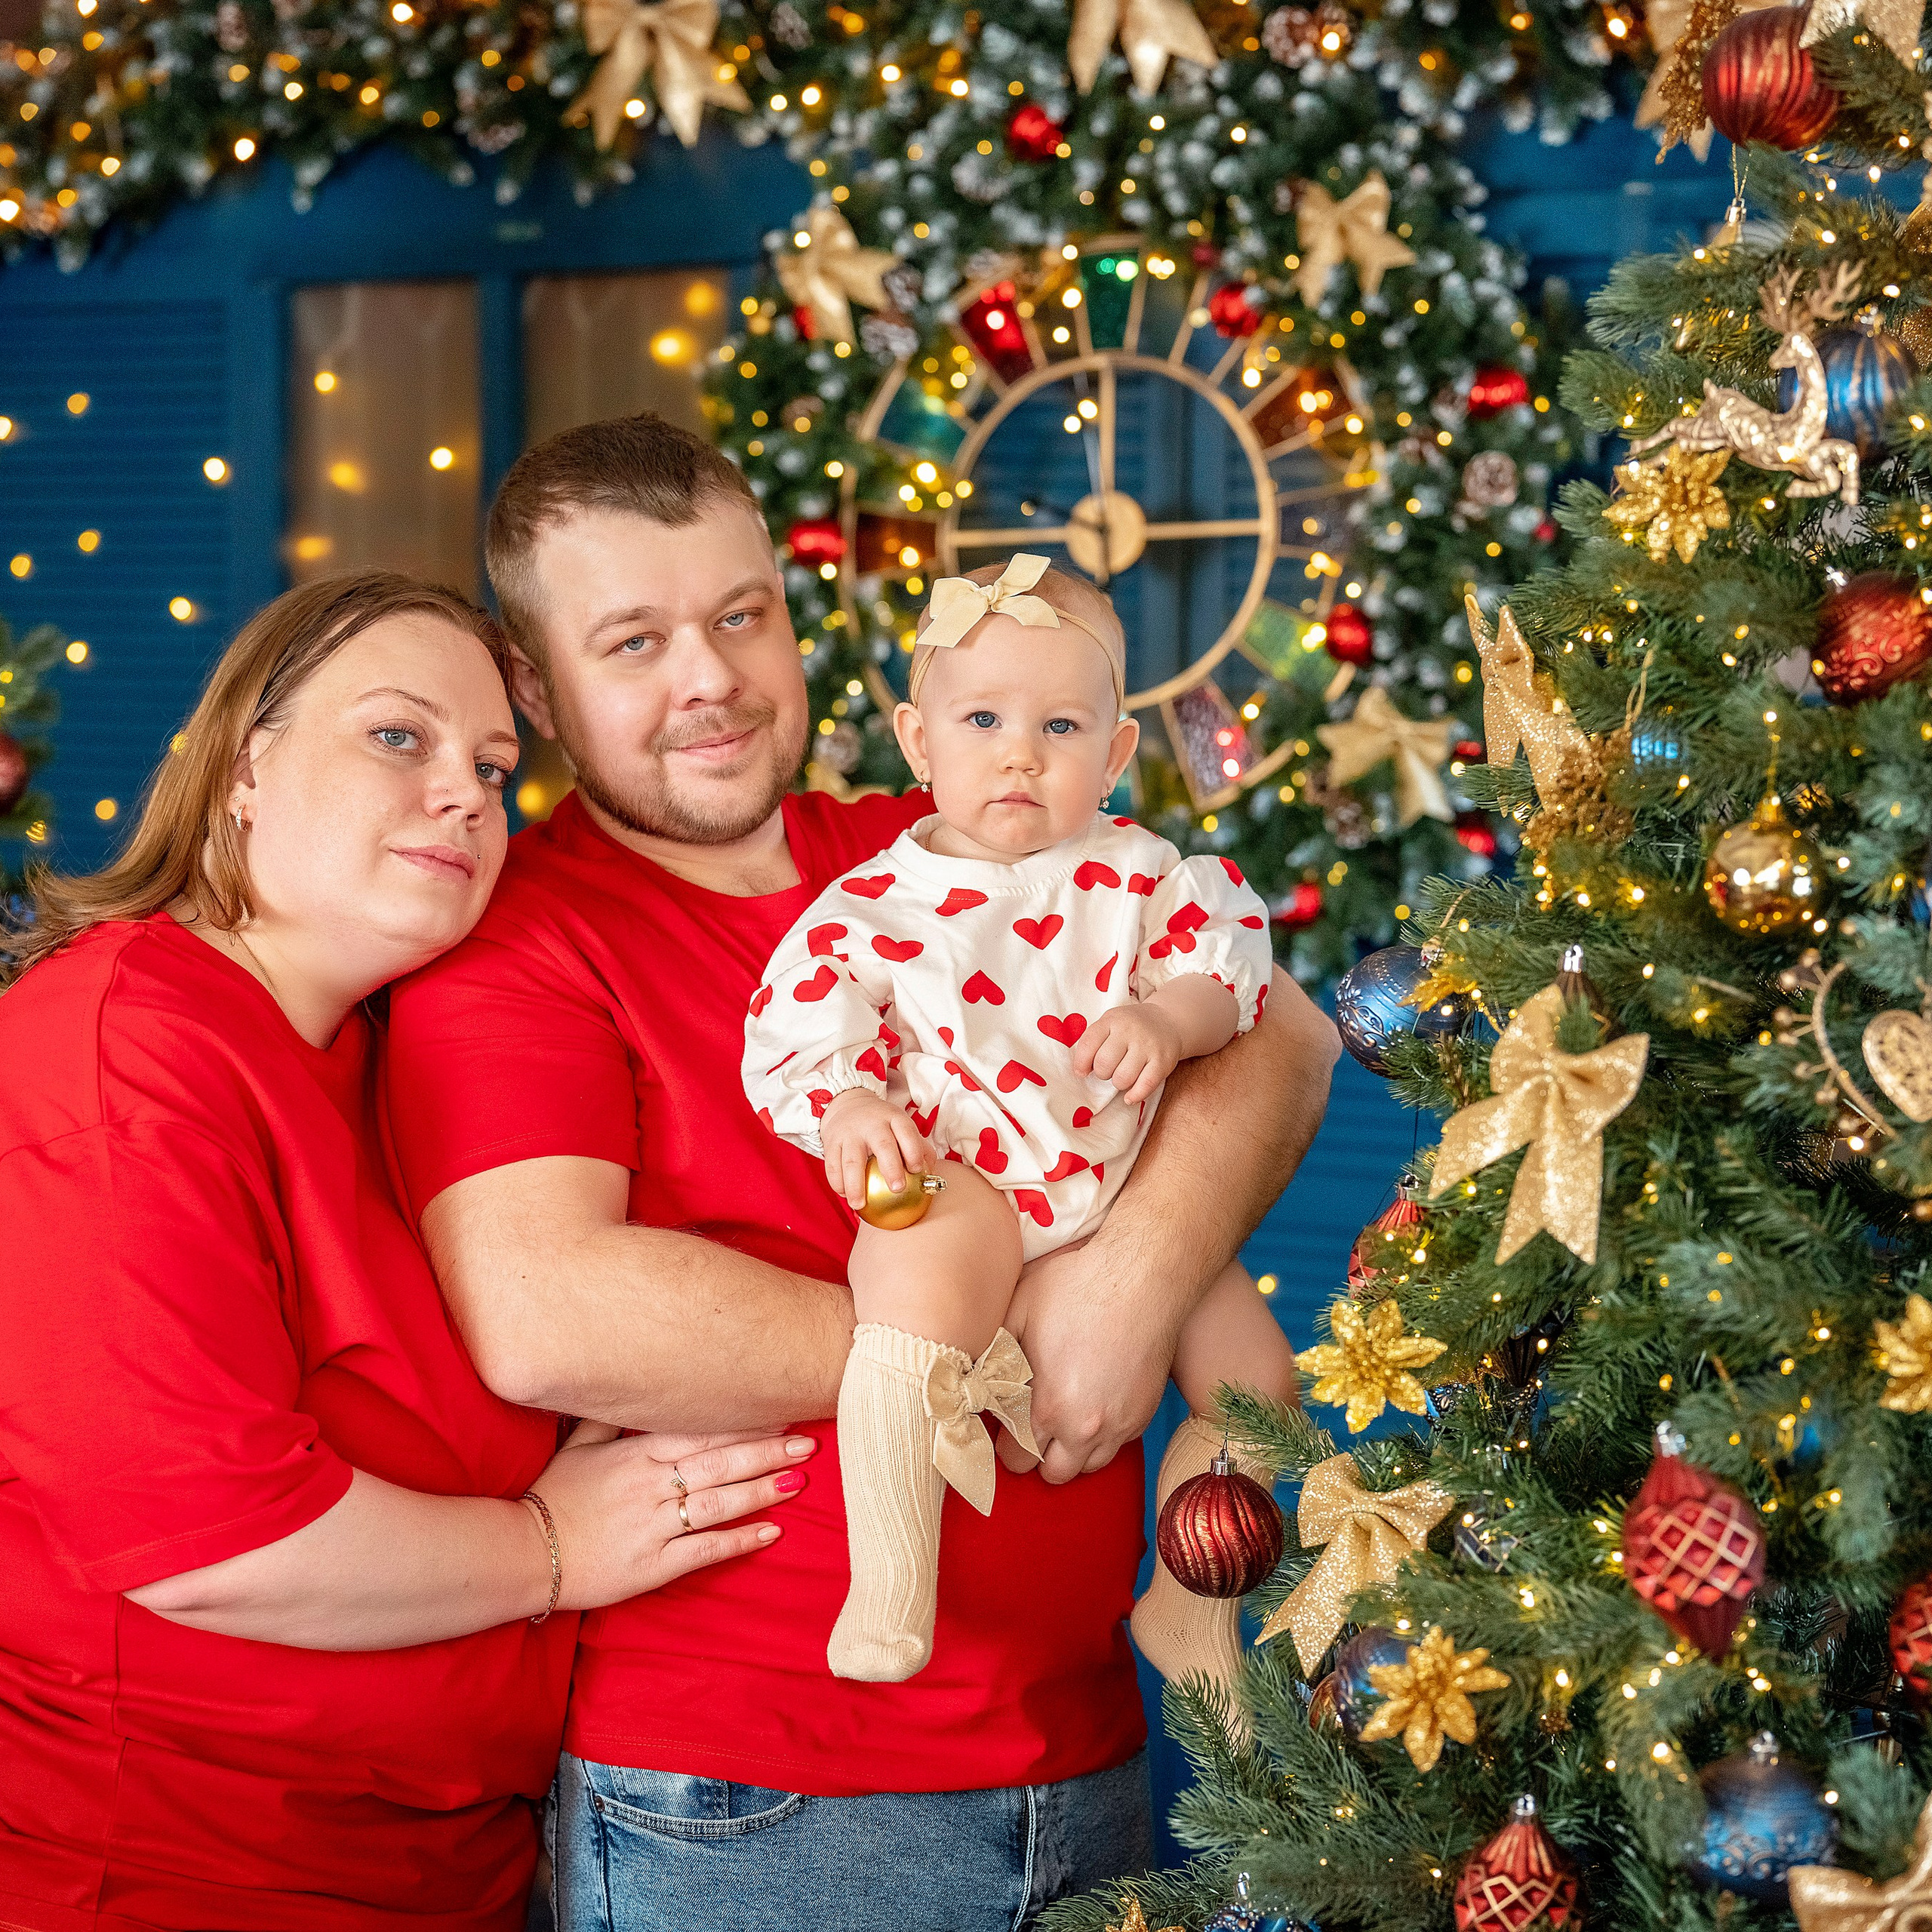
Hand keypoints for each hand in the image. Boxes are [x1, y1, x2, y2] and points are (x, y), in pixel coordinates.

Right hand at [527, 1423, 817, 1609]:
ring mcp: (653, 1526)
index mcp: (635, 1454)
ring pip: (718, 1503)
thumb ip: (609, 1419)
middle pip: (719, 1463)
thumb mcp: (576, 1447)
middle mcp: (650, 1486)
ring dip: (762, 1491)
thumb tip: (632, 1388)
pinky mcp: (652, 1565)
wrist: (521, 1553)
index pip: (700, 1432)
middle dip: (766, 1452)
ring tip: (799, 1480)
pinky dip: (739, 1540)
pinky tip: (771, 1532)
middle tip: (807, 1442)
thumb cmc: (551, 1497)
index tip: (777, 1413)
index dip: (742, 1424)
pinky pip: (704, 1549)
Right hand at [820, 1088, 934, 1208]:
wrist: (848, 1104)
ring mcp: (850, 1133)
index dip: (914, 1150)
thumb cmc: (883, 1125)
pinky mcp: (831, 1142)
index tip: (917, 1170)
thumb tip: (931, 1176)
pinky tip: (845, 1196)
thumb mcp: (901, 1126)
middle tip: (898, 1189)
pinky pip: (833, 1165)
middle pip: (883, 1145)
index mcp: (893, 1118)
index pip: (906, 1132)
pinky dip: (838, 1183)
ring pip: (852, 1160)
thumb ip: (919, 1148)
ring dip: (855, 1184)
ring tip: (859, 1205)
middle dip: (891, 1168)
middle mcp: (872, 1123)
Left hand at [995, 1239, 1177, 1482]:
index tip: (1005, 1426)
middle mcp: (1084, 1427)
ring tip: (1064, 1420)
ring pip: (1089, 1466)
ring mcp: (1119, 1424)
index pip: (1016, 1458)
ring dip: (1072, 1451)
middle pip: (1054, 1473)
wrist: (1142, 1278)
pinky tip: (1094, 1405)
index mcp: (1046, 1407)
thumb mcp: (1018, 1311)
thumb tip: (973, 1373)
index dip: (1006, 1445)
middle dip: (1038, 1456)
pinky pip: (1118, 1444)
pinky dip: (1103, 1435)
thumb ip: (993, 1352)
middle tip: (1032, 1426)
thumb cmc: (1077, 1288)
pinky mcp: (1144, 1413)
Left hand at [1071, 1004, 1183, 1105]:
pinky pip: (1145, 1086)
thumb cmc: (1131, 1028)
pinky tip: (1130, 1097)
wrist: (1168, 1021)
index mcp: (1112, 1020)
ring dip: (1119, 1083)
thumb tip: (1081, 1072)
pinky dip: (1134, 1095)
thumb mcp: (1110, 1023)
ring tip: (1123, 1076)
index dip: (1081, 1063)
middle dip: (1103, 1073)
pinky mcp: (1163, 1061)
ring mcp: (1147, 1046)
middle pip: (1104, 1064)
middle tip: (1110, 1070)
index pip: (1088, 1044)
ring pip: (1122, 1078)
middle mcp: (1129, 1031)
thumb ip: (1094, 1042)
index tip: (1082, 1072)